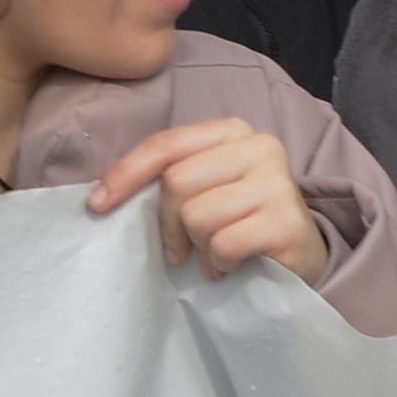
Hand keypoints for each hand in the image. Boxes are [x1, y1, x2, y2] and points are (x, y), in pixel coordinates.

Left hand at [88, 117, 331, 284]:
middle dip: (170, 224)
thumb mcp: (205, 189)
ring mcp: (277, 182)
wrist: (299, 255)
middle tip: (182, 248)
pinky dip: (220, 263)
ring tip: (215, 254)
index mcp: (232, 132)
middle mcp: (260, 146)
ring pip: (197, 215)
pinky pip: (224, 244)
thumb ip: (171, 180)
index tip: (97, 205)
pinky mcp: (286, 221)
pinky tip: (232, 265)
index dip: (126, 173)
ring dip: (199, 247)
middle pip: (177, 182)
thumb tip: (102, 195)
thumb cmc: (239, 222)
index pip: (167, 144)